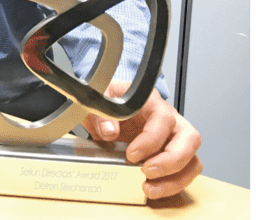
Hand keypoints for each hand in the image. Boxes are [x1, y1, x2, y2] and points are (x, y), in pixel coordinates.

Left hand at [81, 81, 201, 199]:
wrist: (109, 112)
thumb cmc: (110, 105)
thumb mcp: (99, 104)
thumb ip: (100, 115)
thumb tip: (109, 131)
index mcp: (152, 103)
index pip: (163, 119)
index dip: (150, 139)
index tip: (131, 155)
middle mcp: (171, 120)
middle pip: (190, 138)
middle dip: (171, 161)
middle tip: (147, 172)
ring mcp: (176, 139)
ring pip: (192, 159)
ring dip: (175, 179)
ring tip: (150, 189)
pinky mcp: (175, 156)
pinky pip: (186, 172)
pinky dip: (173, 185)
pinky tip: (154, 189)